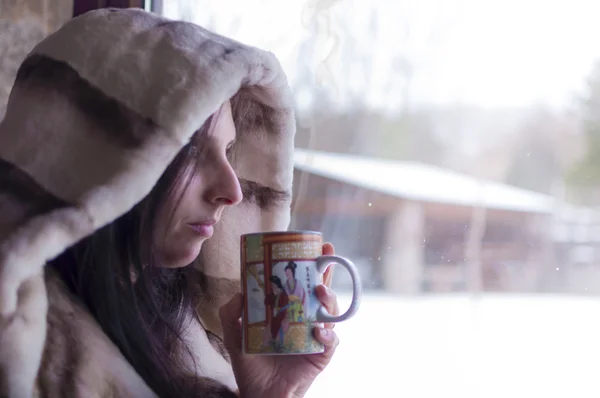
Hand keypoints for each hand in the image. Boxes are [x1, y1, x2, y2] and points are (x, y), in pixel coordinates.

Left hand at [220, 243, 340, 397]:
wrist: (260, 396)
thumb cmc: (251, 367)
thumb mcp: (235, 336)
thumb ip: (231, 313)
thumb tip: (241, 291)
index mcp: (289, 313)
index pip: (301, 284)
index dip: (310, 265)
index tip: (314, 246)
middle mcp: (305, 321)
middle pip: (321, 292)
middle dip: (327, 272)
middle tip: (327, 256)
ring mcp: (315, 338)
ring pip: (330, 313)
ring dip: (328, 299)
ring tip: (319, 291)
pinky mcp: (320, 356)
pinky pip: (331, 342)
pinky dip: (328, 335)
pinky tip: (320, 331)